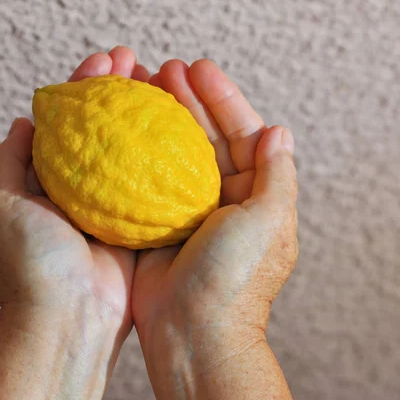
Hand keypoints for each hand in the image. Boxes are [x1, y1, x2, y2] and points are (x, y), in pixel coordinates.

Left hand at [0, 47, 148, 399]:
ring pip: (131, 146)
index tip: (102, 58)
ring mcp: (114, 202)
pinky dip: (165, 150)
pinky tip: (178, 122)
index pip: (69, 120)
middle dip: (118, 88)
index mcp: (50, 179)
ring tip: (159, 77)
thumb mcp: (0, 204)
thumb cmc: (30, 264)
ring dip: (144, 111)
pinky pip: (154, 179)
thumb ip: (5, 161)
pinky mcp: (141, 220)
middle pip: (103, 126)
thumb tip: (22, 121)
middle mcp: (83, 186)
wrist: (68, 320)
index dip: (84, 86)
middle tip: (134, 58)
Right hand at [133, 59, 297, 399]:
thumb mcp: (270, 222)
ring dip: (158, 118)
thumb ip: (278, 174)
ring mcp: (185, 206)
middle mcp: (220, 194)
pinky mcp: (155, 219)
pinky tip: (119, 127)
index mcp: (253, 192)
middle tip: (163, 68)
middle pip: (203, 134)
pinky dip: (134, 151)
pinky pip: (145, 175)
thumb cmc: (236, 278)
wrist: (193, 332)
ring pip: (171, 150)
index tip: (198, 67)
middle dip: (186, 99)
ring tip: (139, 86)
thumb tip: (280, 129)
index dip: (222, 97)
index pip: (241, 131)